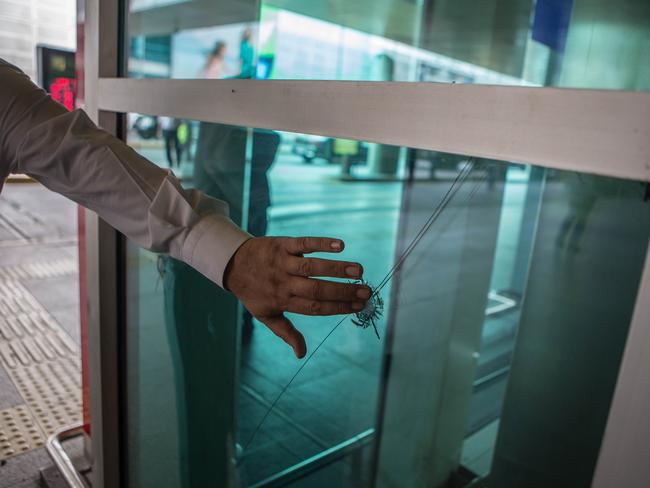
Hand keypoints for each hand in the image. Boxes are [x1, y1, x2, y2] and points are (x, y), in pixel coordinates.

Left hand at [223, 236, 370, 358]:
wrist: (232, 263)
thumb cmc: (253, 292)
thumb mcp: (265, 315)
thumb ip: (285, 332)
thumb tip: (301, 354)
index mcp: (283, 301)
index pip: (315, 307)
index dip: (338, 308)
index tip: (359, 307)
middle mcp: (284, 283)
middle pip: (317, 289)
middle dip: (343, 291)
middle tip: (366, 292)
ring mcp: (283, 263)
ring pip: (312, 266)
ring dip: (337, 268)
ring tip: (359, 270)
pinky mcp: (282, 244)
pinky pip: (303, 243)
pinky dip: (321, 243)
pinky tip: (340, 245)